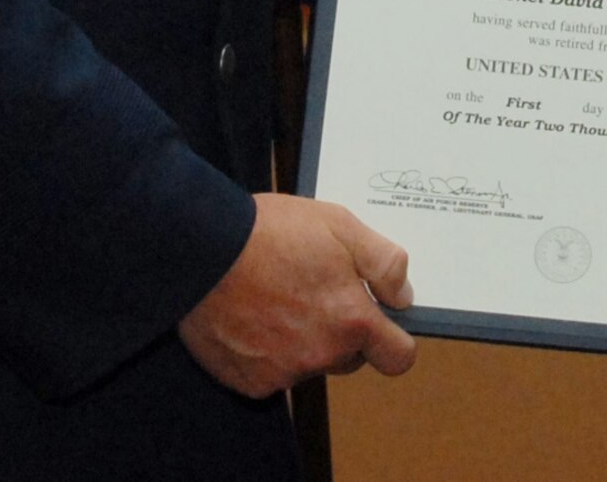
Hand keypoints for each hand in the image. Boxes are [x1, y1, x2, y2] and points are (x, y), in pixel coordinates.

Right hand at [179, 193, 416, 397]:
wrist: (201, 248)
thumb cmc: (270, 232)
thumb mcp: (339, 224)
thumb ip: (383, 262)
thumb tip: (404, 295)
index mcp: (350, 321)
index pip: (398, 357)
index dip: (393, 339)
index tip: (379, 320)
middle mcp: (321, 356)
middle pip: (350, 357)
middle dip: (342, 331)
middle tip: (315, 290)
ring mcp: (283, 374)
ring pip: (309, 363)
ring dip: (302, 340)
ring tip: (276, 296)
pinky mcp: (249, 382)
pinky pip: (272, 374)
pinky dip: (266, 352)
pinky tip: (251, 316)